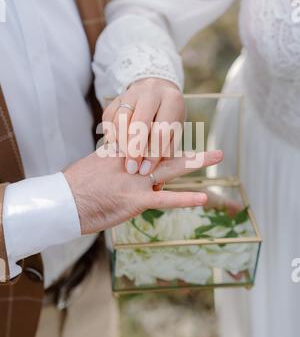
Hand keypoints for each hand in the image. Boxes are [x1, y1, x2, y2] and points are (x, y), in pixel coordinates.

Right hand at [64, 147, 222, 234]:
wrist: (62, 201)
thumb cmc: (74, 187)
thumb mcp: (94, 167)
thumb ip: (111, 163)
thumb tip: (119, 164)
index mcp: (121, 153)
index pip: (148, 141)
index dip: (166, 139)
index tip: (183, 135)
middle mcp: (132, 162)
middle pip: (164, 149)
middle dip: (190, 146)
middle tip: (213, 145)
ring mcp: (135, 180)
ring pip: (170, 168)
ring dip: (196, 162)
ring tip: (218, 155)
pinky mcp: (134, 200)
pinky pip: (164, 200)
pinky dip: (184, 199)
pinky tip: (203, 198)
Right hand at [102, 78, 184, 175]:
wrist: (158, 91)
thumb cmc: (169, 119)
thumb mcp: (174, 133)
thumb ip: (164, 152)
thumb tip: (152, 176)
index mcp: (172, 101)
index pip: (161, 130)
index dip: (153, 153)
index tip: (146, 170)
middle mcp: (152, 91)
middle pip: (140, 122)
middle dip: (134, 149)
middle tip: (131, 168)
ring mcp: (132, 92)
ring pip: (122, 118)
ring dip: (120, 142)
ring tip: (120, 159)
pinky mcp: (117, 97)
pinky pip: (109, 116)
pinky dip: (110, 134)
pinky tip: (114, 147)